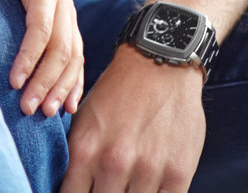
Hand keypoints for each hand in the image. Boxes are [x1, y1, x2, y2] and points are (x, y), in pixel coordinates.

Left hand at [0, 0, 83, 115]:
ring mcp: (69, 17)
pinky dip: (74, 82)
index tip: (14, 81)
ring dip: (62, 87)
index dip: (30, 57)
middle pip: (62, 48)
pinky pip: (77, 58)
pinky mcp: (69, 28)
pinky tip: (68, 105)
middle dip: (47, 80)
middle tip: (28, 107)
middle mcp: (63, 4)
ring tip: (47, 113)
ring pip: (74, 58)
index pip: (41, 28)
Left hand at [60, 47, 205, 192]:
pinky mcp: (178, 174)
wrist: (159, 67)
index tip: (80, 192)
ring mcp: (149, 171)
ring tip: (126, 185)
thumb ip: (76, 155)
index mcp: (85, 150)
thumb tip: (69, 184)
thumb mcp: (83, 120)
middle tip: (104, 185)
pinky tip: (148, 187)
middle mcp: (114, 164)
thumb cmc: (117, 93)